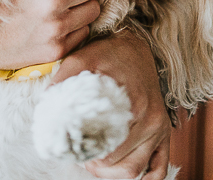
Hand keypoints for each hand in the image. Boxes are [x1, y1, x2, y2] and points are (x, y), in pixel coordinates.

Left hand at [57, 31, 171, 179]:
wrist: (136, 45)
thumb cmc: (108, 53)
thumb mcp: (82, 58)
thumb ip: (64, 79)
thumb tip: (47, 104)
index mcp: (133, 104)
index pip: (107, 149)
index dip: (86, 155)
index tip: (74, 150)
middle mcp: (151, 120)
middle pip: (120, 164)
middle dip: (97, 165)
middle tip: (81, 156)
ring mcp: (159, 128)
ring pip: (136, 169)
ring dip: (114, 173)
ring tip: (97, 162)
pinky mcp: (165, 132)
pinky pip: (159, 168)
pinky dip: (145, 177)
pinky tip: (124, 170)